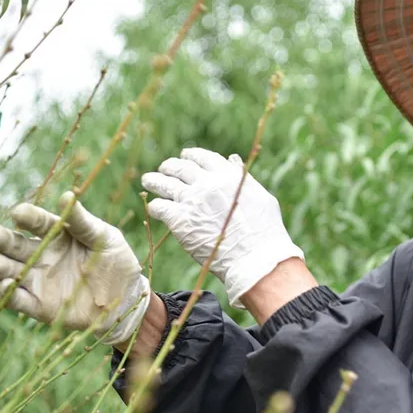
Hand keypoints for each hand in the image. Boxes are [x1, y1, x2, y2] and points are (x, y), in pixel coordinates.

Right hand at [0, 191, 149, 344]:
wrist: (126, 299)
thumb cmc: (116, 261)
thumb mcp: (104, 237)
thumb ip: (83, 221)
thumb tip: (67, 195)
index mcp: (57, 233)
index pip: (37, 221)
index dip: (27, 217)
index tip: (19, 213)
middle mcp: (42, 255)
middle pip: (15, 245)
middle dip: (2, 240)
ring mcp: (38, 280)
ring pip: (11, 271)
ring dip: (0, 267)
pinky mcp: (39, 306)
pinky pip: (18, 300)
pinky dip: (9, 294)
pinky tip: (6, 286)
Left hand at [141, 147, 303, 306]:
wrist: (254, 258)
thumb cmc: (264, 231)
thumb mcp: (260, 195)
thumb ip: (242, 176)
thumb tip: (231, 159)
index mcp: (227, 175)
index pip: (203, 157)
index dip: (192, 155)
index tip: (186, 156)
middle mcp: (207, 184)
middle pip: (181, 168)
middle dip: (170, 166)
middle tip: (165, 168)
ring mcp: (191, 201)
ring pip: (164, 184)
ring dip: (154, 180)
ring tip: (148, 180)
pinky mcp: (179, 221)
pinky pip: (161, 208)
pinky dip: (156, 206)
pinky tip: (155, 208)